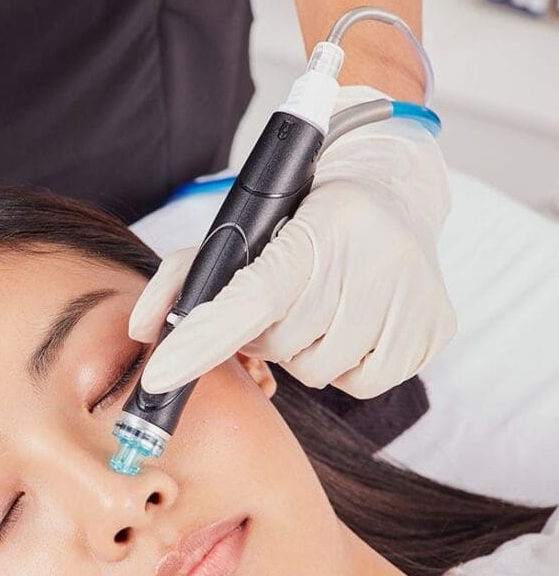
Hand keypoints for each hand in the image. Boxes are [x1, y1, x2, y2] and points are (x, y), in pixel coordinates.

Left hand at [129, 85, 455, 398]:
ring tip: (321, 304)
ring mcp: (411, 300)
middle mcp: (374, 261)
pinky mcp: (434, 331)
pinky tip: (354, 321)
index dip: (201, 343)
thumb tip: (141, 330)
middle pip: (282, 347)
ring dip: (306, 348)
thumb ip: (181, 276)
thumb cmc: (302, 216)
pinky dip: (346, 363)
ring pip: (319, 372)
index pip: (249, 301)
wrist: (392, 191)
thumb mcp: (240, 230)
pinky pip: (361, 384)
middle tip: (285, 297)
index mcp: (319, 232)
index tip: (159, 379)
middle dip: (268, 333)